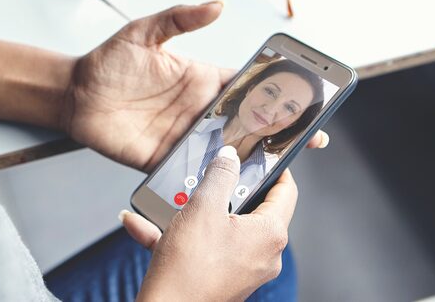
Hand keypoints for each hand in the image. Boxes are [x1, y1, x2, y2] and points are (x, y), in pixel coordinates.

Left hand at [59, 2, 329, 171]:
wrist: (75, 94)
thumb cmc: (110, 60)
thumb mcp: (145, 32)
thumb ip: (180, 18)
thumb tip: (217, 4)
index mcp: (203, 80)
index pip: (248, 87)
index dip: (278, 92)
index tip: (307, 97)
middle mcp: (200, 110)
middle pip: (247, 123)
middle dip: (279, 132)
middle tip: (310, 140)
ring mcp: (185, 137)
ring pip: (226, 151)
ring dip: (251, 159)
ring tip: (281, 167)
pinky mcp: (164, 159)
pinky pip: (193, 172)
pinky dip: (213, 180)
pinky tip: (233, 188)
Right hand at [124, 146, 297, 300]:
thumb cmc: (189, 267)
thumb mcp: (204, 206)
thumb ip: (221, 174)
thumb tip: (230, 158)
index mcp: (270, 234)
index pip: (286, 192)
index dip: (276, 169)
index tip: (264, 156)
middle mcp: (264, 254)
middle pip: (254, 209)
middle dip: (227, 189)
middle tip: (211, 175)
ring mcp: (244, 269)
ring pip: (224, 227)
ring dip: (196, 212)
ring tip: (174, 202)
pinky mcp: (223, 278)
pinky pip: (206, 247)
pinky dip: (182, 235)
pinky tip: (148, 225)